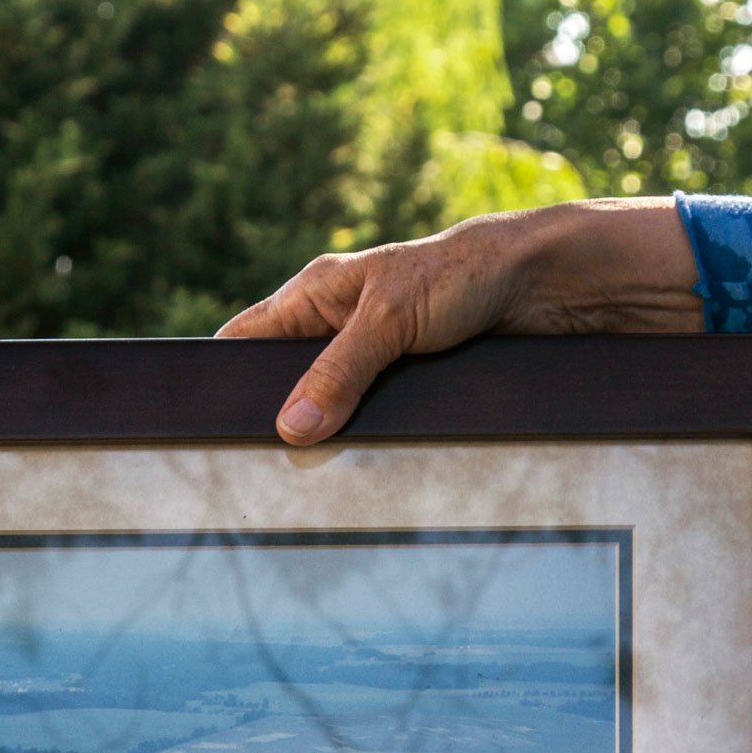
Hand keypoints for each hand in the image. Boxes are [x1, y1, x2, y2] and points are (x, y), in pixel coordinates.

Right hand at [217, 198, 703, 444]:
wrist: (543, 283)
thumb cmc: (463, 274)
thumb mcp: (389, 322)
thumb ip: (338, 374)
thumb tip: (291, 428)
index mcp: (315, 296)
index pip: (244, 342)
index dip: (222, 380)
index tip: (208, 425)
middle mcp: (336, 326)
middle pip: (283, 383)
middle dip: (275, 421)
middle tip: (262, 467)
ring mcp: (371, 358)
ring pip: (328, 408)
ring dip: (326, 437)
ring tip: (309, 477)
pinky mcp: (406, 382)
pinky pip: (371, 418)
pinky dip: (365, 440)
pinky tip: (360, 466)